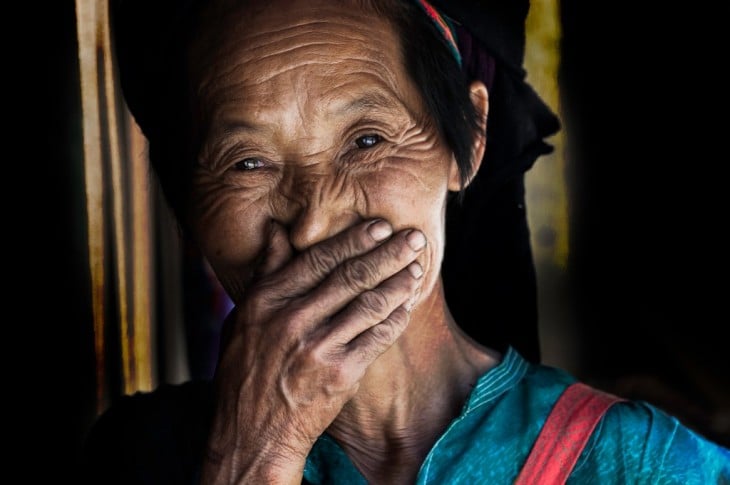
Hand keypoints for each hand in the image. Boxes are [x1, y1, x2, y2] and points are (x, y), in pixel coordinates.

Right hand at [201, 219, 425, 483]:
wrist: (251, 432)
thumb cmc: (246, 370)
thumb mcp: (242, 316)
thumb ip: (265, 272)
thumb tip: (276, 229)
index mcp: (266, 301)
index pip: (318, 260)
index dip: (354, 240)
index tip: (380, 225)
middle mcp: (292, 320)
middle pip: (350, 277)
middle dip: (388, 254)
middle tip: (414, 238)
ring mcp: (317, 348)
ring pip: (369, 305)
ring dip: (398, 284)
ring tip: (417, 269)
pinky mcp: (340, 375)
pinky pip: (377, 338)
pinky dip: (395, 319)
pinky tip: (407, 306)